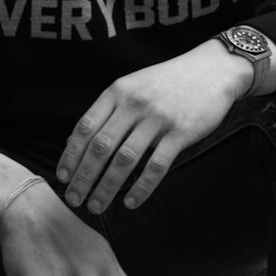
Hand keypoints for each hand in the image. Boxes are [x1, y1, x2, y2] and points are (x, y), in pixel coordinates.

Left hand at [57, 39, 257, 214]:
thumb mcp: (133, 85)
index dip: (71, 154)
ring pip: (124, 160)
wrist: (213, 70)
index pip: (85, 127)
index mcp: (118, 92)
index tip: (62, 177)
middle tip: (74, 199)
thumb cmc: (168, 82)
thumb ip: (109, 110)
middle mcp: (134, 104)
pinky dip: (141, 187)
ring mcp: (158, 118)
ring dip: (107, 187)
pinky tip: (130, 203)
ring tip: (96, 206)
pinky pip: (157, 165)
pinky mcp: (181, 132)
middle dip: (84, 177)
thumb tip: (77, 143)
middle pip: (101, 147)